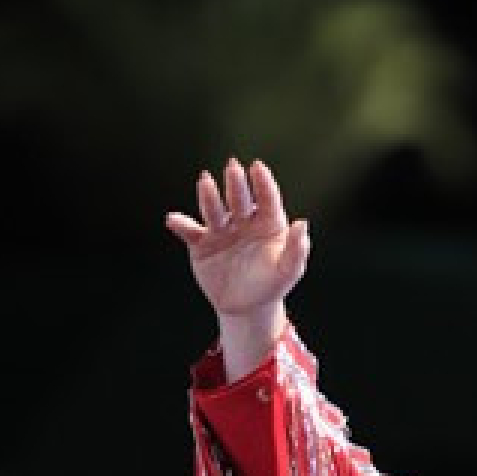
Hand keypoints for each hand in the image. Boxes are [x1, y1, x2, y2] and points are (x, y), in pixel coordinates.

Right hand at [165, 158, 309, 320]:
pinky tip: (174, 220)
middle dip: (236, 185)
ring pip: (214, 210)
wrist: (247, 307)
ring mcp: (222, 230)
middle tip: (233, 168)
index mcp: (268, 222)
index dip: (263, 183)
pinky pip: (190, 231)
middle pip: (240, 199)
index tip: (258, 168)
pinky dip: (181, 225)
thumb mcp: (289, 270)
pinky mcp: (202, 243)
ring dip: (209, 197)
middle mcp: (244, 221)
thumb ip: (297, 249)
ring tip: (206, 182)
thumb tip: (302, 223)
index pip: (267, 199)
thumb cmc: (271, 284)